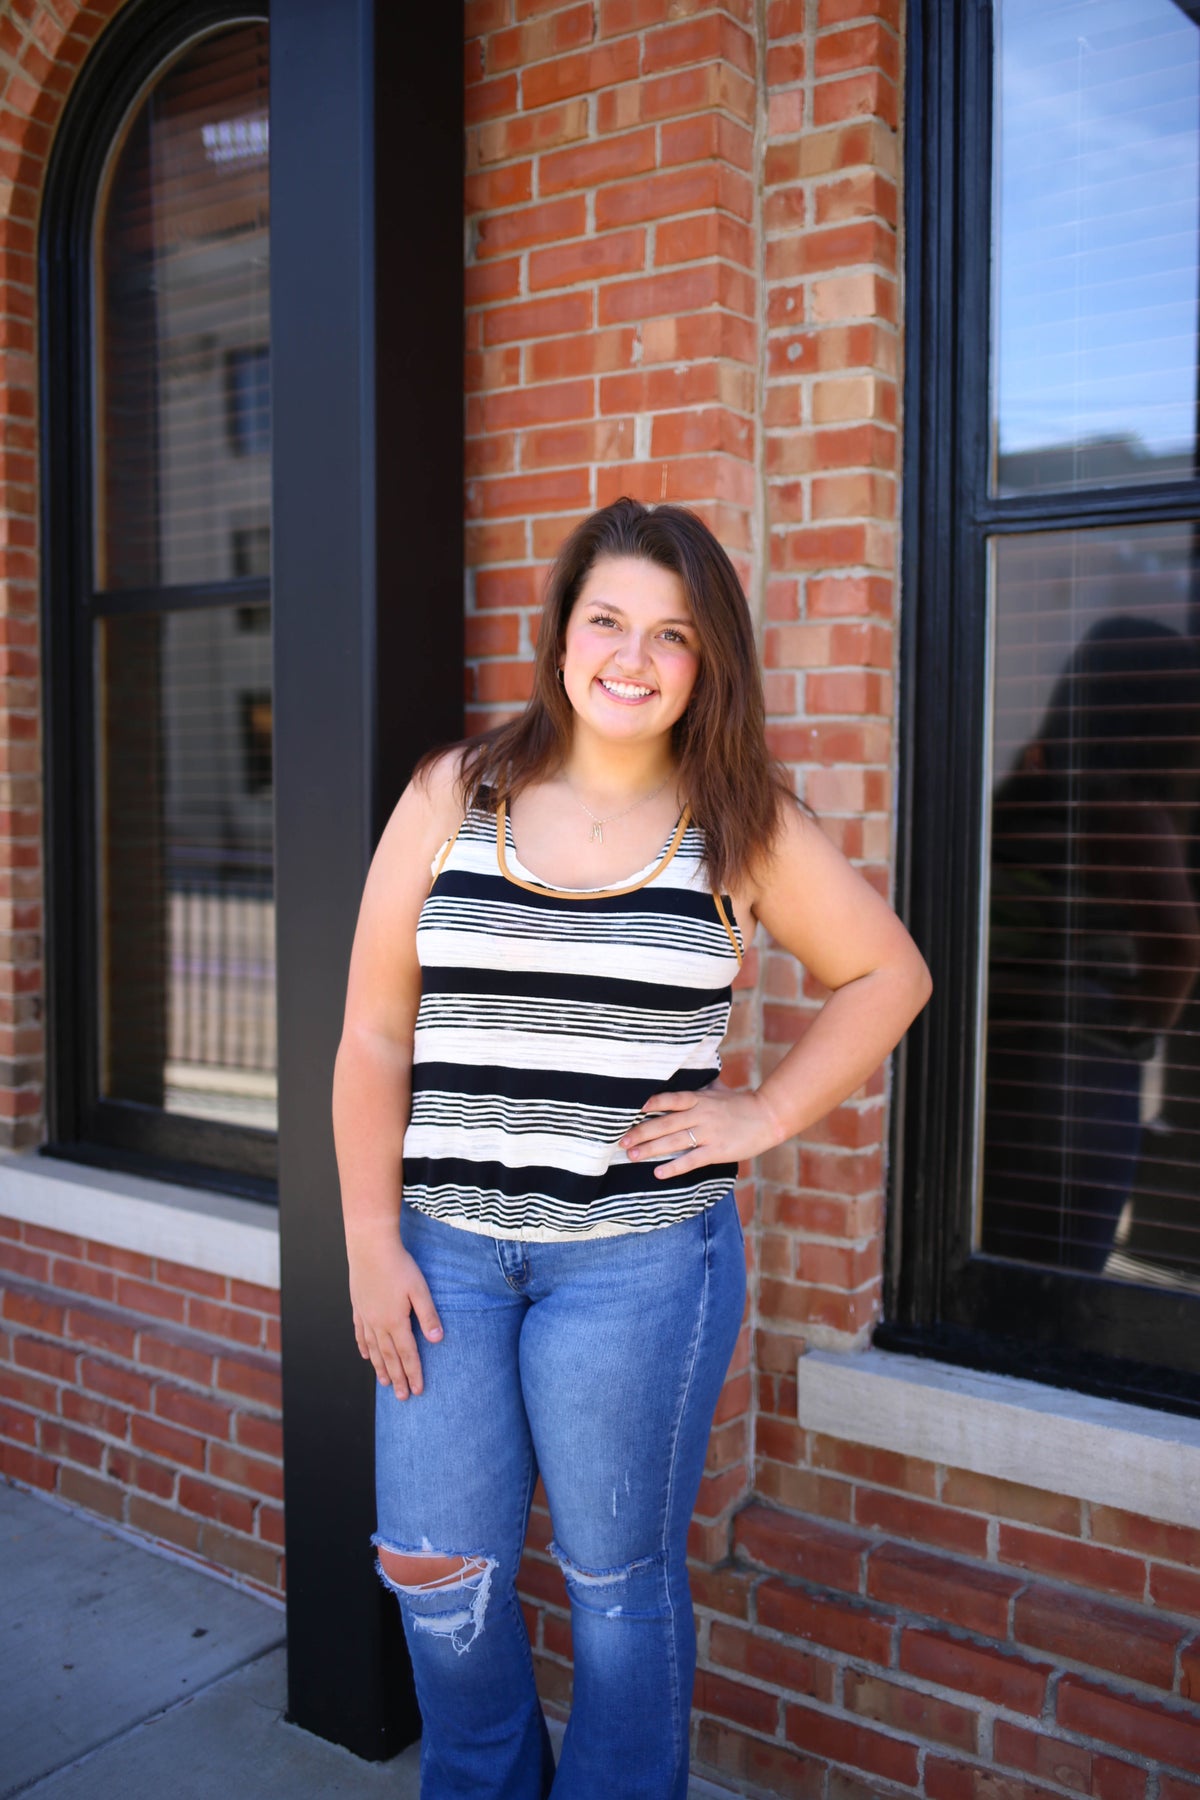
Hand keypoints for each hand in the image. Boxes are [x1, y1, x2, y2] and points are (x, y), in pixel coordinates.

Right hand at [347, 1232, 442, 1399]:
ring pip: (374, 1350)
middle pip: (389, 1357)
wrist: (370, 1247)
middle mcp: (378, 1324)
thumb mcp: (419, 1289)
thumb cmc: (399, 1265)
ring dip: (381, 1368)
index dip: (414, 1373)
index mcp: (395, 1321)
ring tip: (385, 1384)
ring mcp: (365, 1317)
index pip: (407, 1354)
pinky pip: (360, 1334)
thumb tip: (437, 1339)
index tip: (418, 1391)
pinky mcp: (358, 1307)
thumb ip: (428, 1315)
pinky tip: (366, 1356)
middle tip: (403, 1398)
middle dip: (398, 1378)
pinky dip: (364, 1347)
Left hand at [619, 1081, 782, 1177]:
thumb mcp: (718, 1090)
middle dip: (641, 1133)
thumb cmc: (741, 1103)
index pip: (670, 1099)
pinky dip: (674, 1167)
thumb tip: (687, 1071)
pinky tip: (658, 1173)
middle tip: (621, 1141)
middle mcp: (701, 1114)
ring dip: (651, 1150)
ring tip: (632, 1156)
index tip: (630, 1109)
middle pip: (665, 1124)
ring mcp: (709, 1133)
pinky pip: (691, 1160)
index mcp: (699, 1098)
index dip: (650, 1104)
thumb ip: (700, 1086)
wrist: (768, 1117)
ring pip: (674, 1142)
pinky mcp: (717, 1151)